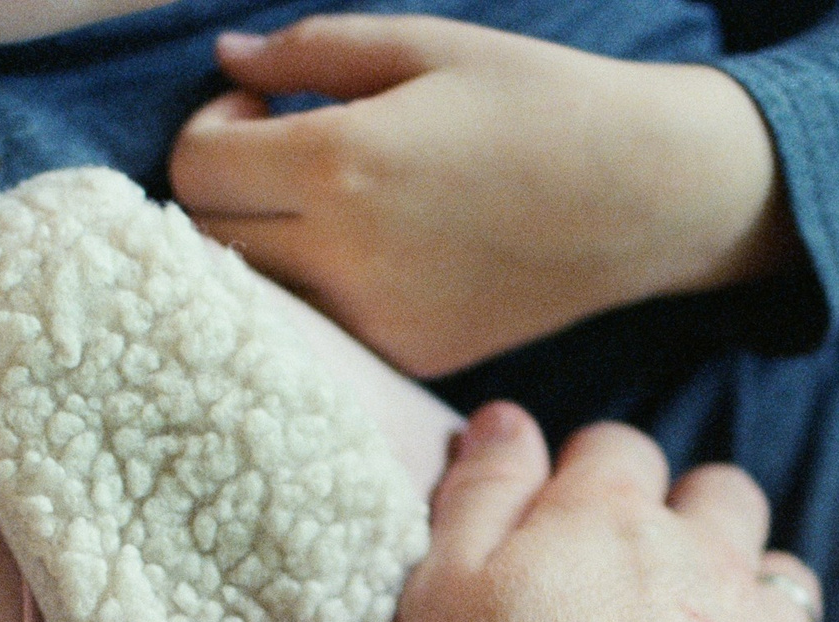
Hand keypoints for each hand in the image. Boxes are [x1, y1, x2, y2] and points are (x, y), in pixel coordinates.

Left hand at [170, 16, 795, 377]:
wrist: (644, 193)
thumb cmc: (537, 100)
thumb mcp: (424, 44)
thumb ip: (309, 51)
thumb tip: (226, 60)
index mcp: (342, 166)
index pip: (194, 171)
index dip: (210, 129)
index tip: (258, 110)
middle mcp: (346, 258)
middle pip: (205, 243)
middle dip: (222, 190)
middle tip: (279, 153)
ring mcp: (376, 323)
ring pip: (252, 298)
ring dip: (257, 246)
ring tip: (320, 202)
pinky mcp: (406, 360)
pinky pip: (318, 331)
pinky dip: (314, 289)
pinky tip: (367, 247)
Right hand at [392, 402, 832, 621]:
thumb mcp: (441, 602)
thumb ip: (475, 500)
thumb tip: (503, 420)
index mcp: (611, 522)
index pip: (613, 450)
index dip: (581, 474)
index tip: (549, 517)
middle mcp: (709, 567)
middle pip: (720, 496)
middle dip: (684, 511)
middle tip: (627, 573)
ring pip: (780, 581)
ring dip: (742, 595)